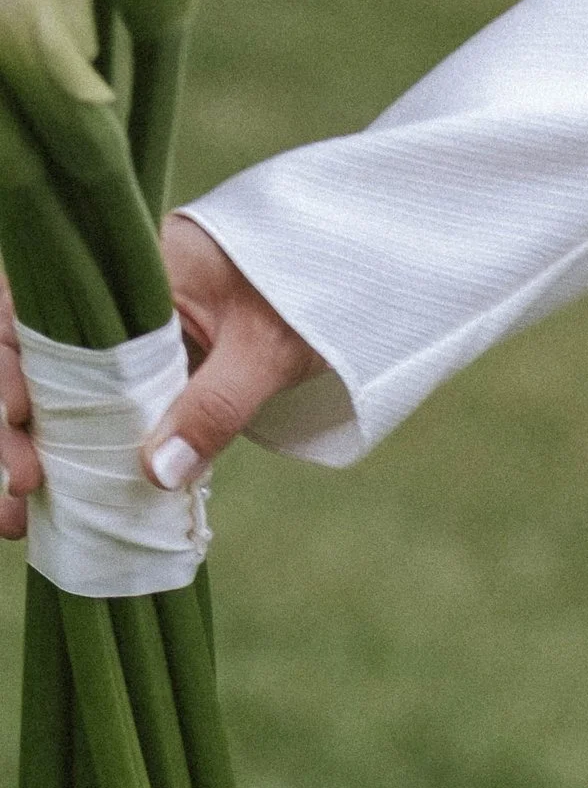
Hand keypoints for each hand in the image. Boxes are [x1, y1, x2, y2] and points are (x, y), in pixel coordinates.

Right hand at [0, 220, 321, 541]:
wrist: (352, 280)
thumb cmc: (310, 296)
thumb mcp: (265, 351)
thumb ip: (215, 407)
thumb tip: (155, 475)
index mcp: (124, 269)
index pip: (29, 310)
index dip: (6, 366)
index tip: (14, 420)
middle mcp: (107, 300)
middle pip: (26, 359)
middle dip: (10, 427)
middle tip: (18, 490)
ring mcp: (121, 341)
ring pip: (51, 394)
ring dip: (33, 451)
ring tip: (17, 518)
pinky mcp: (143, 376)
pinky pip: (94, 415)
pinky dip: (76, 459)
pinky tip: (63, 507)